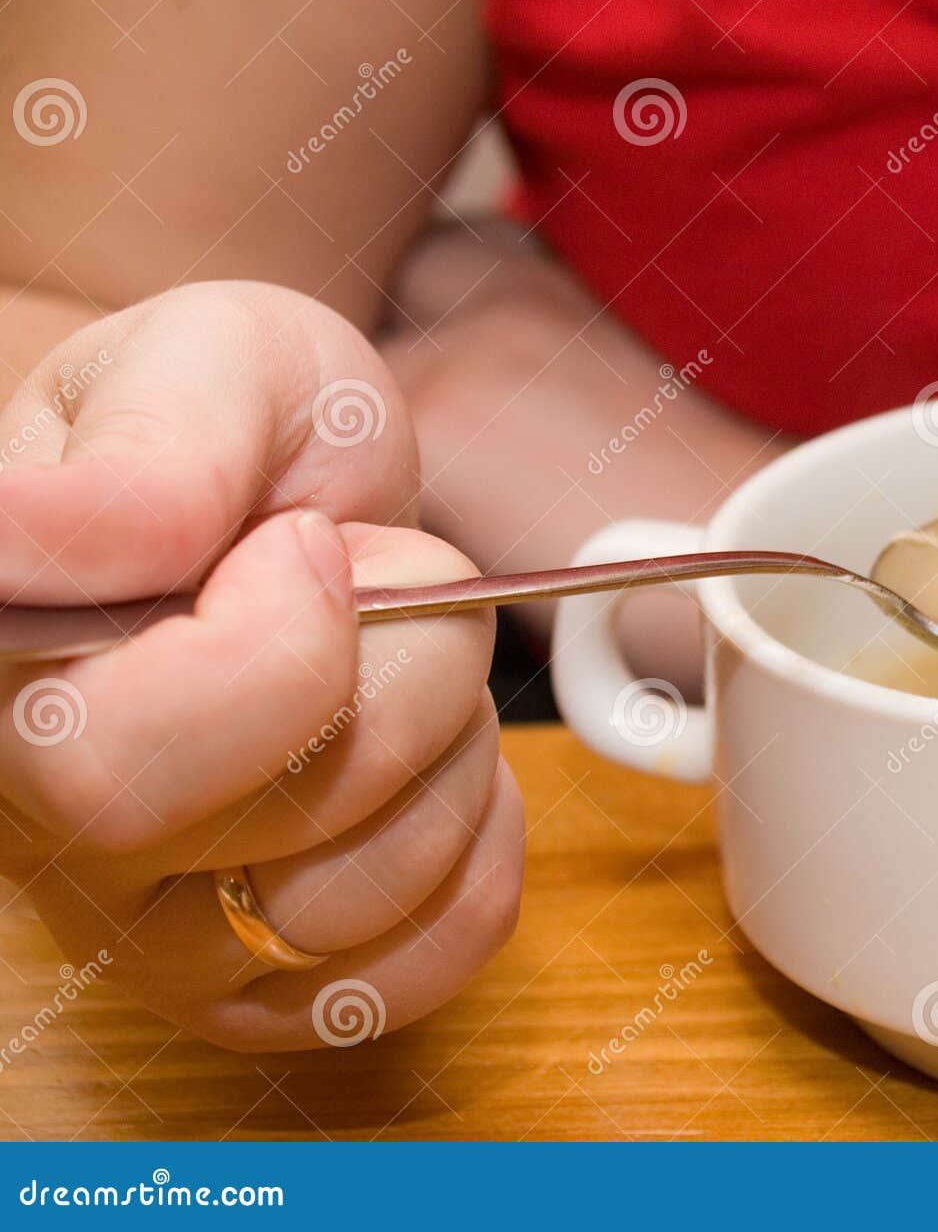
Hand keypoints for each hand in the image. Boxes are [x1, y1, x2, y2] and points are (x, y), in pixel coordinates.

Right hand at [0, 281, 521, 1049]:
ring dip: (446, 749)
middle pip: (265, 837)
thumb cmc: (236, 433)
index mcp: (3, 666)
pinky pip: (425, 956)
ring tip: (394, 660)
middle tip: (383, 585)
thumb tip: (47, 547)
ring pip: (360, 901)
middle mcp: (40, 824)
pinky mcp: (258, 980)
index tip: (314, 542)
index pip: (109, 756)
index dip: (279, 645)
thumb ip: (150, 454)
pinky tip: (435, 754)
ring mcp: (147, 923)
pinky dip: (479, 840)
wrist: (278, 501)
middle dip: (402, 683)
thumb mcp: (211, 367)